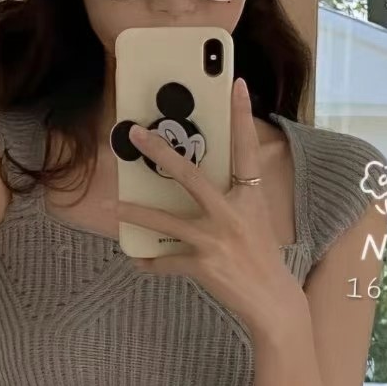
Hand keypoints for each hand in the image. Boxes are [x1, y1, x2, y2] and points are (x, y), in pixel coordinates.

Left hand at [112, 78, 302, 334]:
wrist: (272, 300)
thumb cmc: (263, 257)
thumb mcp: (256, 219)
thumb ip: (234, 198)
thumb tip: (202, 183)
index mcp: (250, 196)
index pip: (246, 148)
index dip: (242, 116)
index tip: (237, 85)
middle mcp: (233, 212)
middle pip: (190, 176)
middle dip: (161, 153)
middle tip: (137, 134)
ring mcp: (216, 239)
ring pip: (166, 220)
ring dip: (137, 212)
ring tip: (114, 205)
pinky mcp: (203, 265)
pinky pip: (167, 260)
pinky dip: (151, 262)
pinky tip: (138, 260)